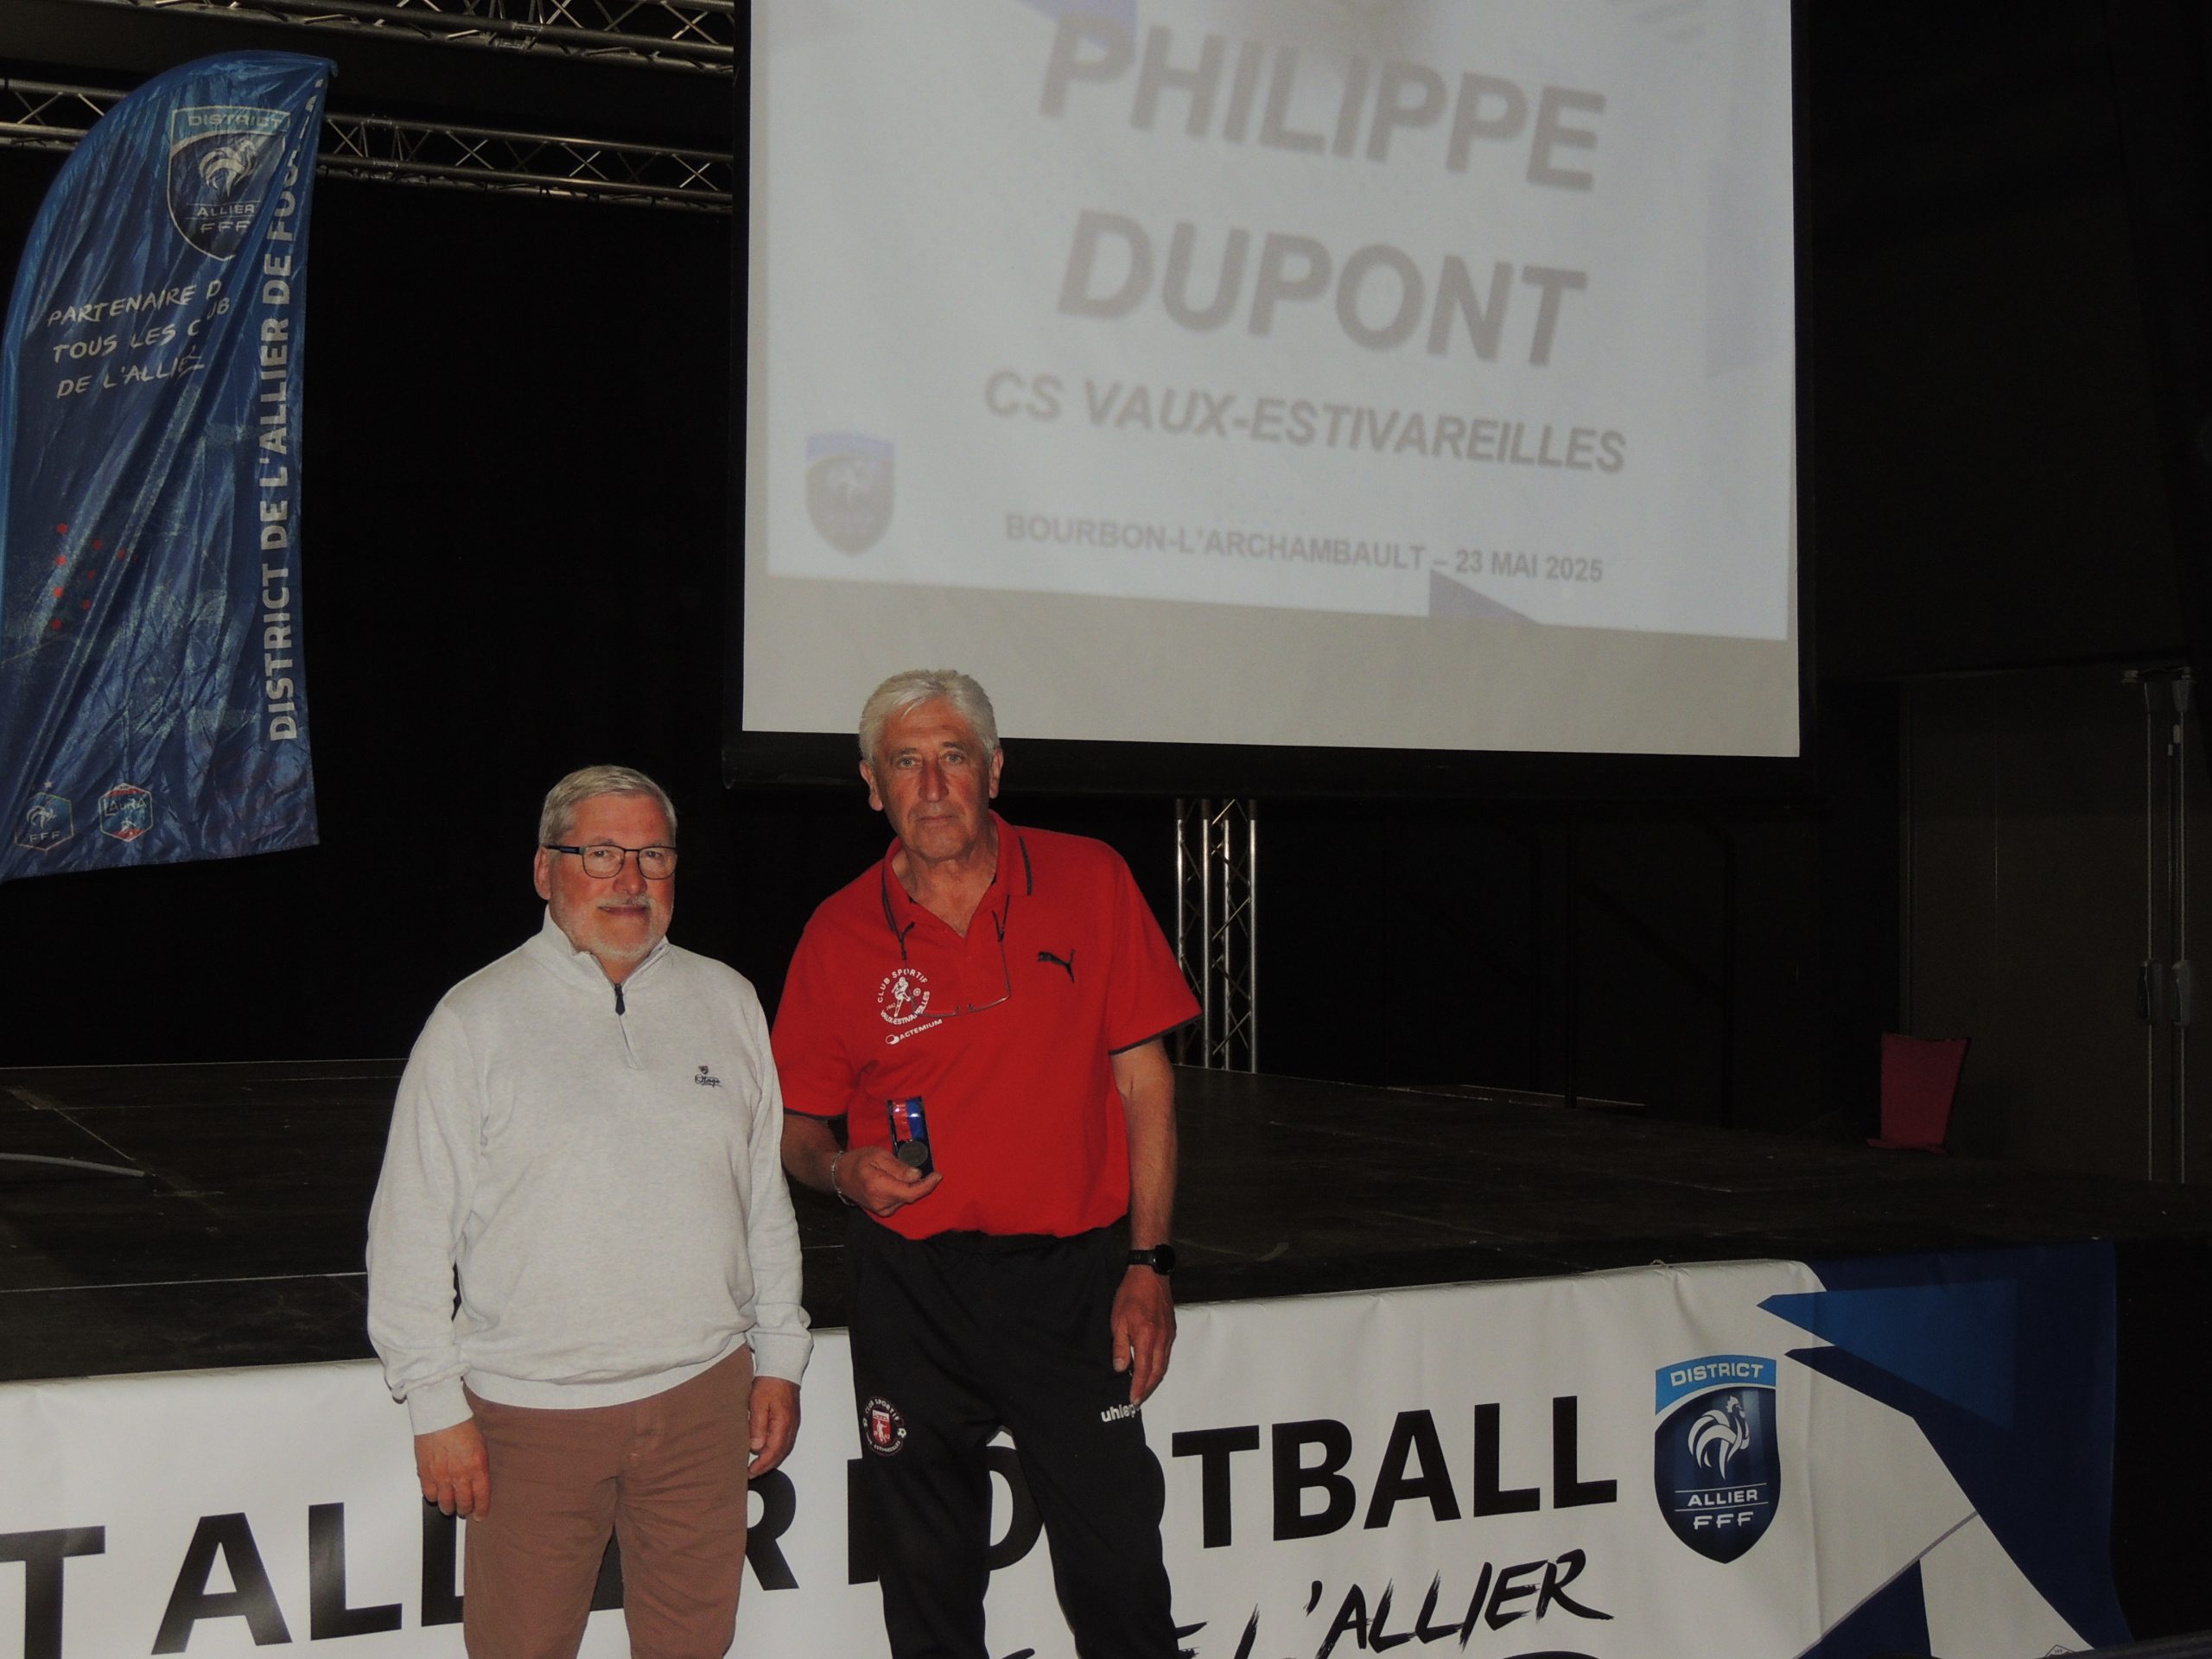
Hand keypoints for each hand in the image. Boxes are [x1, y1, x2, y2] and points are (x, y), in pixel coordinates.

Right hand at [415, 1420, 489, 1517]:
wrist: (441, 1416)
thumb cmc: (462, 1427)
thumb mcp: (481, 1446)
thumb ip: (480, 1467)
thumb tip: (478, 1483)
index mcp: (477, 1467)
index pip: (481, 1497)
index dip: (480, 1510)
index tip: (479, 1515)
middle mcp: (460, 1474)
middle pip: (463, 1504)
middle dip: (465, 1510)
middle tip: (464, 1510)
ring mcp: (442, 1476)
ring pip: (445, 1503)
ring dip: (448, 1507)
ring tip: (450, 1505)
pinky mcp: (426, 1474)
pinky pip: (430, 1494)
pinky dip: (434, 1497)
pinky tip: (437, 1494)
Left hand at [748, 1376, 800, 1475]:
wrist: (782, 1369)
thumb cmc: (770, 1383)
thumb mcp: (757, 1404)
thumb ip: (757, 1427)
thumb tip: (756, 1447)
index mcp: (782, 1424)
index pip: (773, 1452)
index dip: (762, 1465)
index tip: (751, 1472)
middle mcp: (791, 1426)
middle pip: (780, 1454)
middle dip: (767, 1466)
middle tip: (753, 1473)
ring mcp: (793, 1423)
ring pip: (784, 1449)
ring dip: (772, 1459)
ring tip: (759, 1465)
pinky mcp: (791, 1420)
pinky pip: (786, 1441)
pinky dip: (777, 1450)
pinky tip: (768, 1450)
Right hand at [835, 1144, 942, 1216]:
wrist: (840, 1176)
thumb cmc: (858, 1161)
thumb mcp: (878, 1155)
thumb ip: (898, 1167)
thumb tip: (917, 1175)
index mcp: (878, 1187)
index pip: (910, 1192)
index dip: (927, 1185)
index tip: (938, 1175)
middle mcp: (881, 1203)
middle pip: (910, 1196)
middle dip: (922, 1184)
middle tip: (929, 1171)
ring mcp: (881, 1210)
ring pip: (906, 1199)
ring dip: (912, 1187)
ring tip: (906, 1173)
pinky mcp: (883, 1212)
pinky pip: (900, 1201)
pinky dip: (905, 1192)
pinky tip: (901, 1182)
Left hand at [1110, 1265, 1175, 1403]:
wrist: (1150, 1273)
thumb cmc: (1131, 1293)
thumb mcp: (1118, 1319)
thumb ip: (1120, 1346)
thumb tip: (1120, 1367)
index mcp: (1146, 1337)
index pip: (1143, 1370)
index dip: (1138, 1388)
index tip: (1133, 1400)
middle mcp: (1161, 1339)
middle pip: (1158, 1372)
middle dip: (1148, 1388)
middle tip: (1139, 1399)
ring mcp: (1169, 1334)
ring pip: (1164, 1364)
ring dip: (1155, 1378)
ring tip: (1144, 1387)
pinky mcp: (1171, 1328)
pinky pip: (1167, 1353)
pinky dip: (1159, 1365)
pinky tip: (1152, 1366)